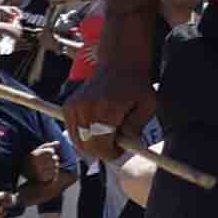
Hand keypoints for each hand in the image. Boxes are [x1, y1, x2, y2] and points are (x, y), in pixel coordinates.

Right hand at [64, 28, 157, 156]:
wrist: (120, 64)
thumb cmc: (136, 85)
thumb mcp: (148, 105)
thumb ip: (137, 127)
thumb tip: (127, 144)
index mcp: (107, 108)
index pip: (101, 145)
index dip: (111, 153)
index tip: (120, 150)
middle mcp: (87, 108)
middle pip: (88, 146)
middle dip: (102, 151)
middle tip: (115, 145)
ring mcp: (75, 107)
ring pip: (78, 141)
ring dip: (92, 143)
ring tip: (108, 134)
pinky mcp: (69, 106)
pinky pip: (73, 131)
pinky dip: (83, 135)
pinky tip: (98, 128)